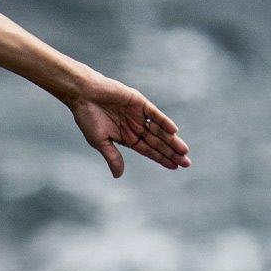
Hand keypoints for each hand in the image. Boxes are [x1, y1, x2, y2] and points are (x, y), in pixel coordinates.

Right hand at [68, 79, 189, 176]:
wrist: (84, 94)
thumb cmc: (88, 117)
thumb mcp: (100, 142)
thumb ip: (112, 157)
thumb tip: (119, 175)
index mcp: (128, 138)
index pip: (149, 150)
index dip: (162, 159)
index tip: (175, 167)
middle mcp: (136, 127)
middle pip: (157, 142)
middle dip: (171, 152)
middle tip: (187, 163)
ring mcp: (139, 114)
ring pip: (159, 130)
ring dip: (171, 140)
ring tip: (184, 151)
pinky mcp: (139, 102)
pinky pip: (154, 113)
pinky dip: (164, 121)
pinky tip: (174, 131)